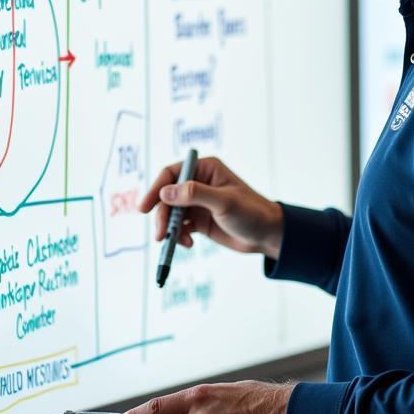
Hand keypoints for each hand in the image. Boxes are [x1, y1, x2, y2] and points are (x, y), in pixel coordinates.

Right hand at [138, 156, 283, 259]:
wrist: (268, 236)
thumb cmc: (252, 212)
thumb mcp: (224, 202)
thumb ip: (194, 195)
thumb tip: (165, 193)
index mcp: (205, 169)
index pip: (171, 174)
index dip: (155, 189)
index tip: (144, 208)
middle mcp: (199, 183)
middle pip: (167, 196)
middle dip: (163, 216)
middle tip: (160, 235)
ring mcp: (198, 202)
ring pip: (171, 213)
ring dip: (169, 228)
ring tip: (175, 243)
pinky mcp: (199, 220)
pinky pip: (179, 226)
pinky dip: (179, 236)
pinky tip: (188, 244)